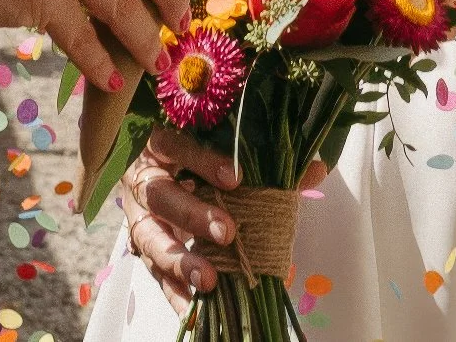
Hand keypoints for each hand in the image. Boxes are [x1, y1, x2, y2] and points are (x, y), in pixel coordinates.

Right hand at [121, 127, 327, 312]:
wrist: (165, 173)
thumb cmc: (203, 160)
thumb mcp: (228, 155)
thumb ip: (266, 163)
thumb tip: (316, 170)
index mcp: (164, 145)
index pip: (180, 147)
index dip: (204, 162)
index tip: (236, 178)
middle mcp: (145, 179)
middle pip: (161, 196)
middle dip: (194, 216)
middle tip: (227, 233)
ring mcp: (139, 215)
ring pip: (149, 238)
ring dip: (179, 261)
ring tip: (208, 280)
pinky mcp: (140, 247)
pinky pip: (153, 271)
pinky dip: (173, 291)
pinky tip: (191, 309)